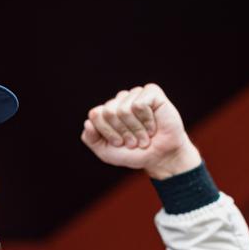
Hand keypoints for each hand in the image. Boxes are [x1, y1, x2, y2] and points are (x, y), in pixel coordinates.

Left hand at [81, 83, 201, 178]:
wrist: (160, 158)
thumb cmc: (134, 154)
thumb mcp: (106, 152)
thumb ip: (91, 139)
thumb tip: (88, 122)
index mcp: (107, 111)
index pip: (95, 114)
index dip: (107, 133)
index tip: (119, 143)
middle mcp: (120, 100)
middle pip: (108, 111)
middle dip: (122, 132)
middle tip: (134, 141)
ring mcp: (136, 94)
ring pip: (124, 109)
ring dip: (136, 129)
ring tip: (145, 136)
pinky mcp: (152, 92)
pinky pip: (140, 104)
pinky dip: (147, 121)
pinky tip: (153, 126)